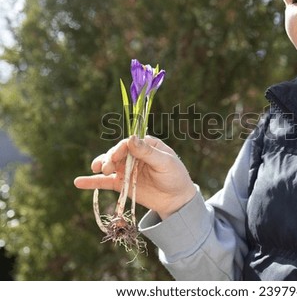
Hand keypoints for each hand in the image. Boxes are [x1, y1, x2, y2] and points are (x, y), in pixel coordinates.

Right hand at [74, 135, 196, 219]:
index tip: (115, 157)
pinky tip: (79, 182)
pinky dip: (92, 182)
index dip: (119, 149)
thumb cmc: (175, 177)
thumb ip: (147, 152)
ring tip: (97, 169)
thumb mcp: (165, 163)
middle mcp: (133, 154)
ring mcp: (126, 169)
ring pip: (109, 164)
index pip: (128, 143)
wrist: (176, 200)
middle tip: (106, 168)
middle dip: (109, 158)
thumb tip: (131, 138)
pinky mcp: (121, 183)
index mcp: (146, 145)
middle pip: (116, 153)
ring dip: (101, 165)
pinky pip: (104, 182)